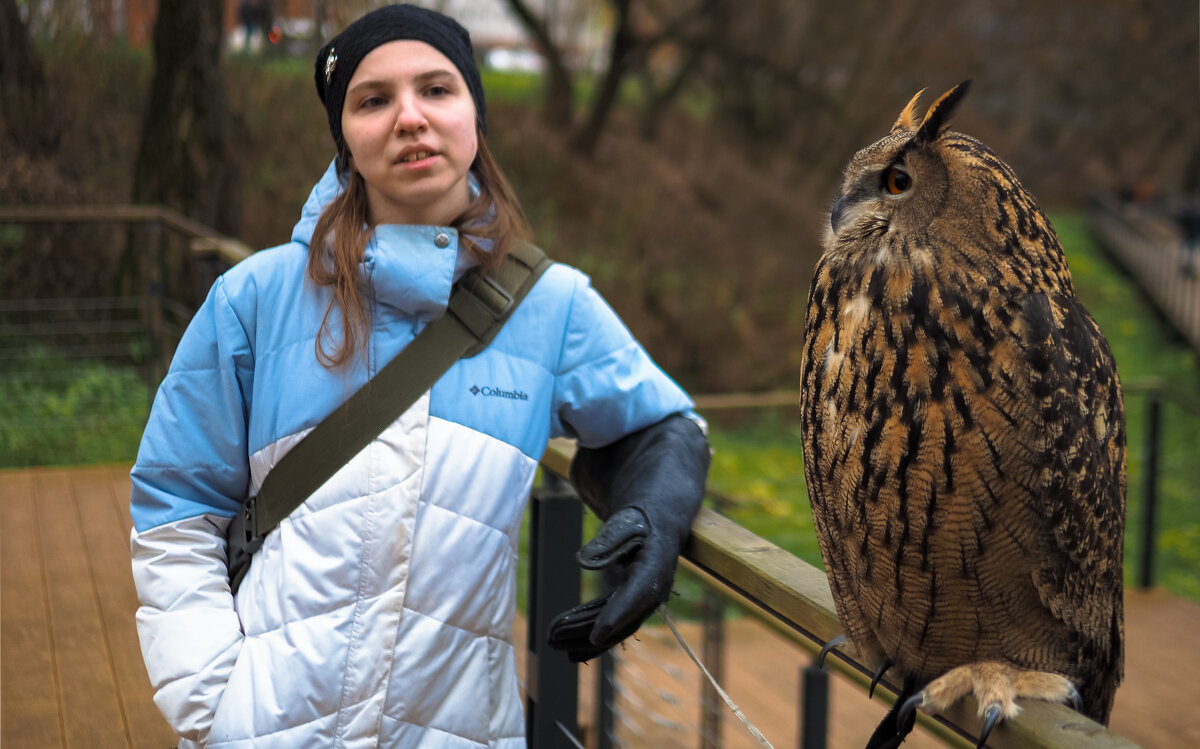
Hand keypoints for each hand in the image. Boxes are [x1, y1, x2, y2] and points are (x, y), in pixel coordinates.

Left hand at [547, 507, 676, 661]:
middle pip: (621, 620)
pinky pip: (610, 624)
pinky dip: (590, 636)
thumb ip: (608, 541)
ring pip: (614, 628)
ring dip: (583, 637)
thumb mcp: (625, 523)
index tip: (597, 636)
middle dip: (588, 633)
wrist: (655, 526)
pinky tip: (569, 650)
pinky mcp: (628, 605)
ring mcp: (641, 602)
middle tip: (554, 638)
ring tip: (552, 642)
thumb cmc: (638, 521)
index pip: (637, 597)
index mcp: (654, 569)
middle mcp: (651, 593)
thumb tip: (582, 562)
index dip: (617, 616)